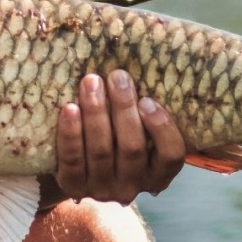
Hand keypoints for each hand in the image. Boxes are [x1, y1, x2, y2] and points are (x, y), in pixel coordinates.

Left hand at [49, 70, 185, 205]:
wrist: (76, 167)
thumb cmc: (116, 135)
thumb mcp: (138, 129)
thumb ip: (145, 109)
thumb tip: (152, 53)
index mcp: (157, 173)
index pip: (171, 156)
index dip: (162, 128)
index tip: (148, 100)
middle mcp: (133, 186)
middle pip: (132, 149)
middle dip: (124, 108)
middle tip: (117, 76)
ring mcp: (102, 189)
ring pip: (101, 152)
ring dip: (96, 113)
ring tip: (91, 81)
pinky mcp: (74, 186)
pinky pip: (72, 160)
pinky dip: (71, 133)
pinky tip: (70, 108)